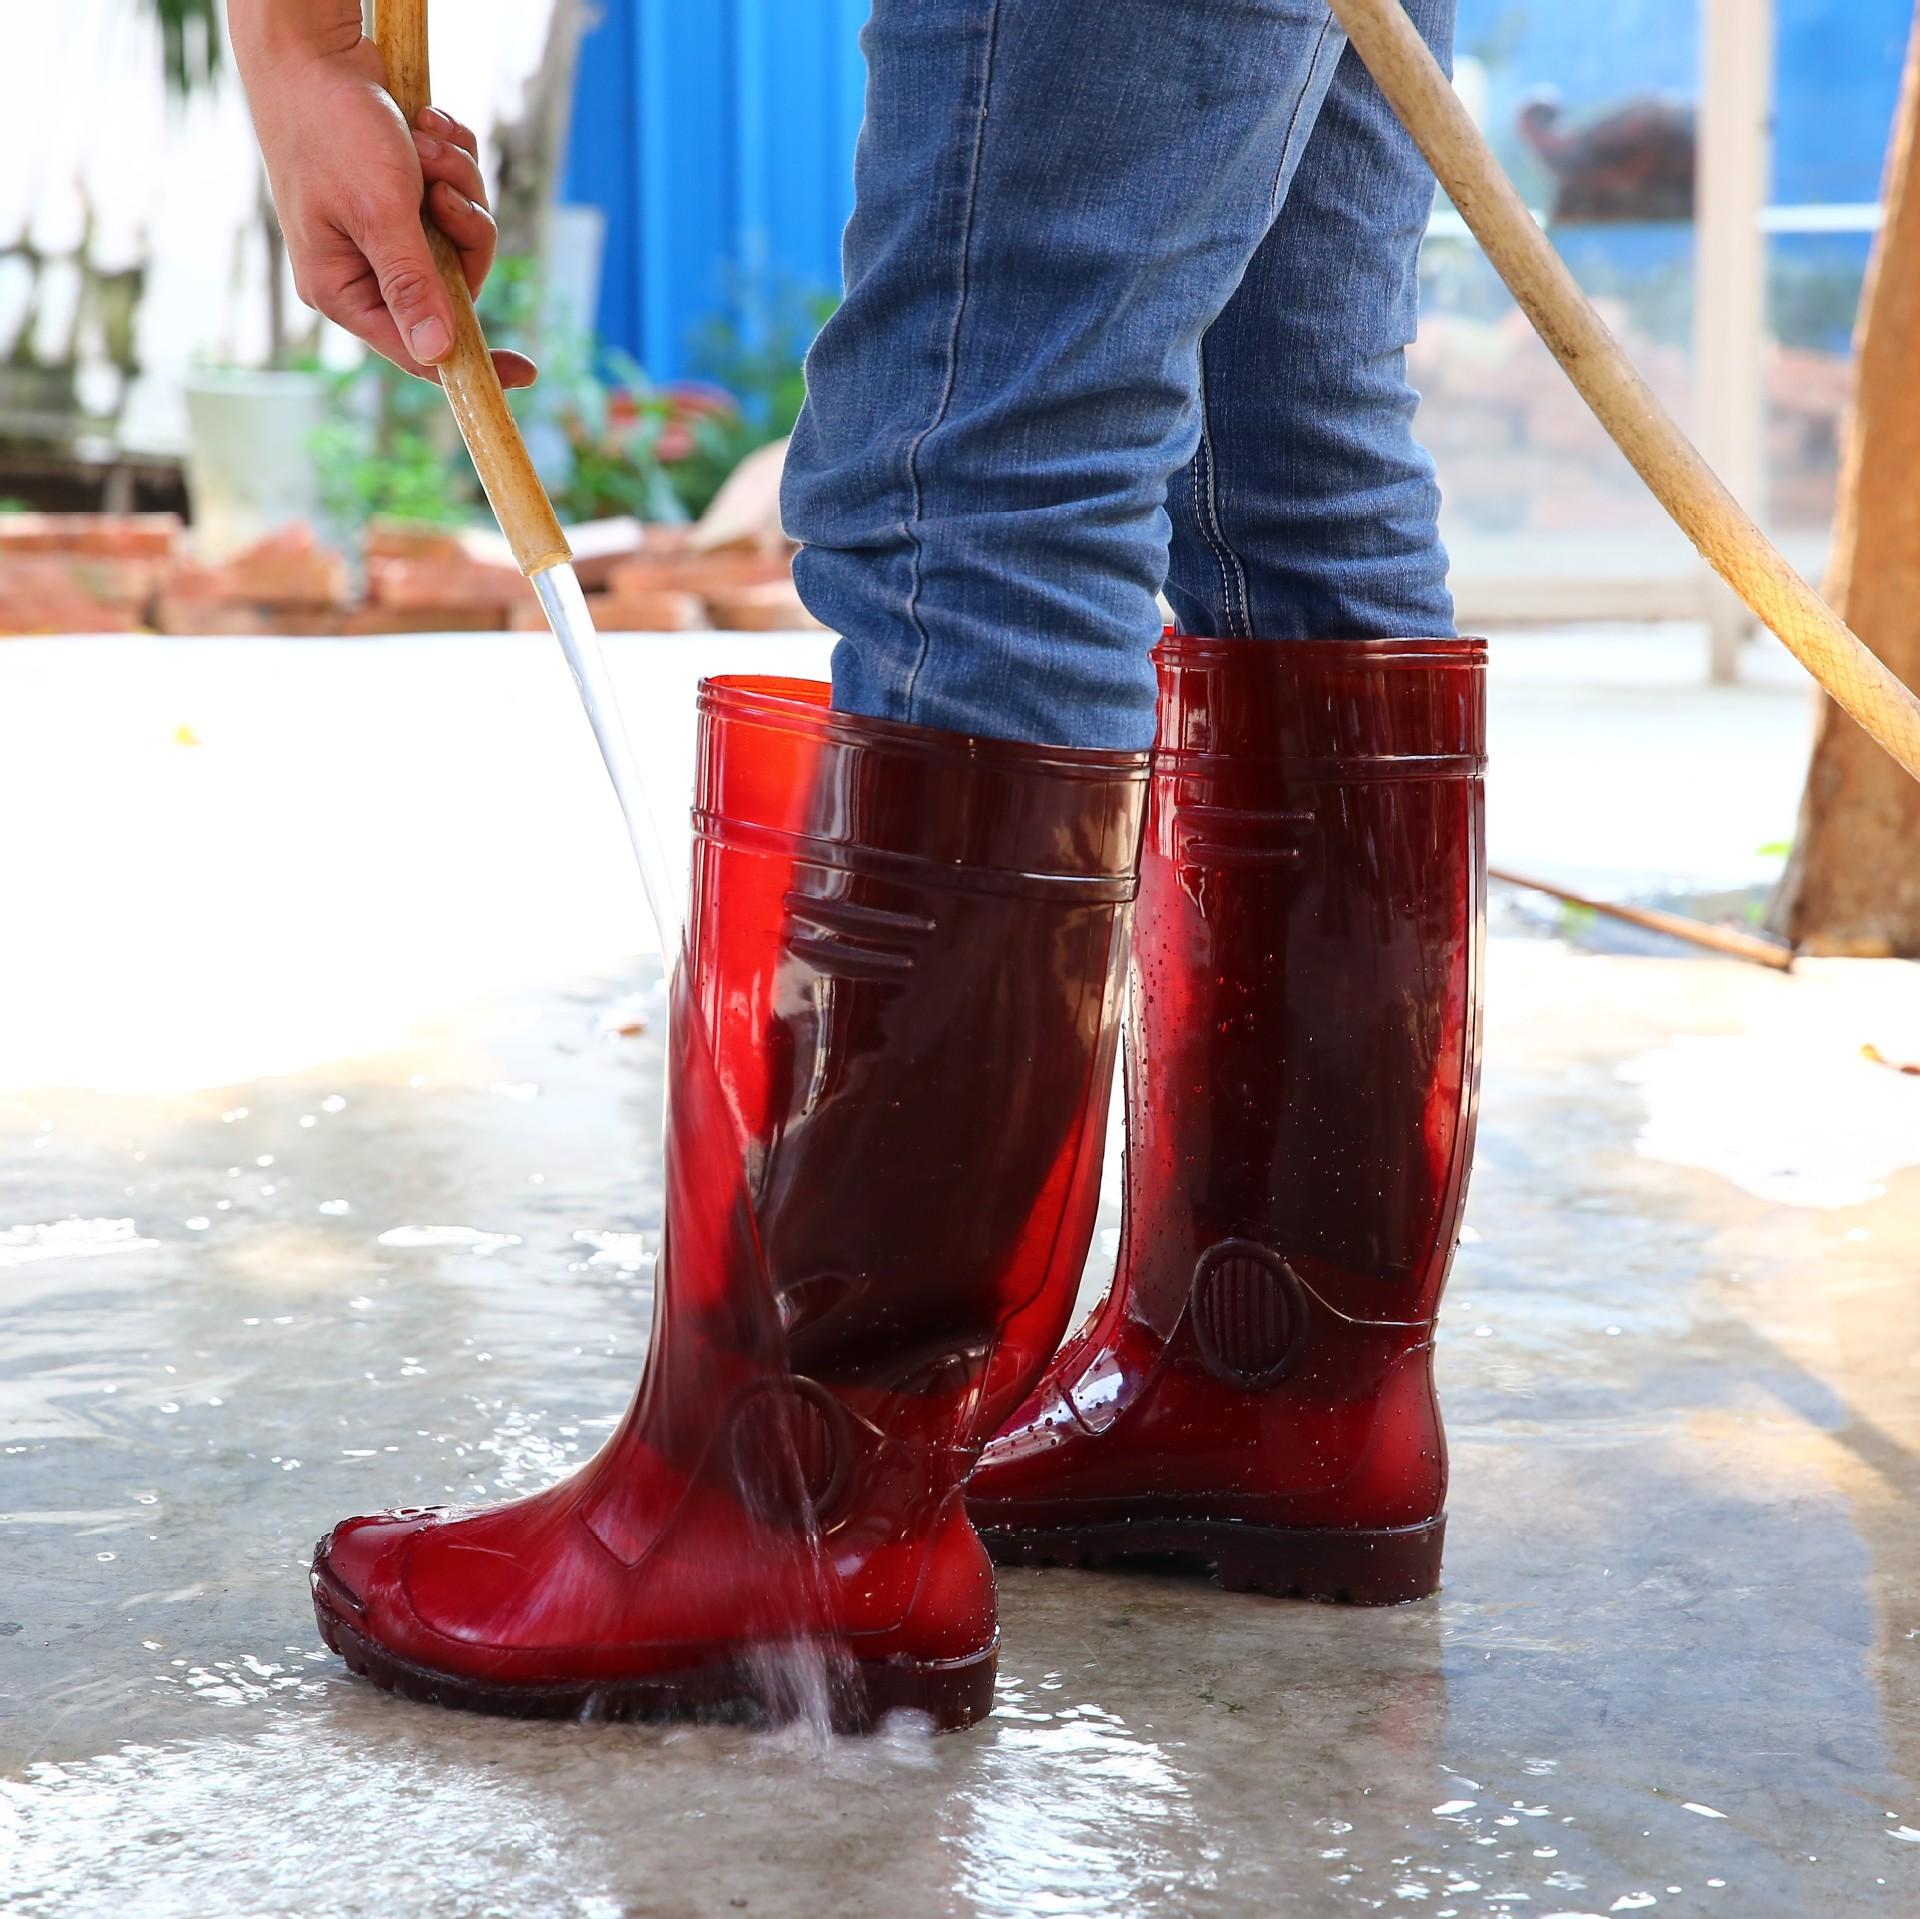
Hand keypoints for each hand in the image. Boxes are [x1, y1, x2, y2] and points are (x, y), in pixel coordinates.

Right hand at [232, 7, 535, 388]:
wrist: (314, 48)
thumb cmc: (332, 128)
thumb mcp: (379, 213)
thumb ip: (411, 285)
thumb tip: (436, 354)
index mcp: (344, 288)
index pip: (417, 350)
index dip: (473, 362)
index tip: (526, 372)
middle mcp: (365, 266)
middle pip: (457, 281)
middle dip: (462, 223)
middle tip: (439, 187)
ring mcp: (386, 229)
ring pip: (463, 232)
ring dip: (457, 181)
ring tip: (423, 141)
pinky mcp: (403, 195)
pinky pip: (457, 193)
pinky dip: (452, 158)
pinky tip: (425, 125)